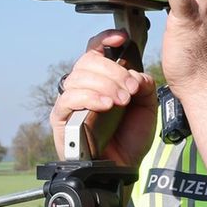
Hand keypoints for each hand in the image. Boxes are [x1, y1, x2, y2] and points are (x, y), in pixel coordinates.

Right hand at [49, 30, 156, 166]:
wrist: (122, 168)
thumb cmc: (129, 140)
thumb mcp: (146, 107)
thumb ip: (143, 85)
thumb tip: (135, 74)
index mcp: (102, 80)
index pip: (95, 50)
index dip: (105, 39)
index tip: (121, 38)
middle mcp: (84, 87)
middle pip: (88, 60)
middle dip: (113, 71)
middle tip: (130, 90)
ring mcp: (70, 102)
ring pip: (79, 77)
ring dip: (105, 85)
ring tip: (121, 101)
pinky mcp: (60, 118)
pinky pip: (69, 98)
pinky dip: (90, 97)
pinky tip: (106, 105)